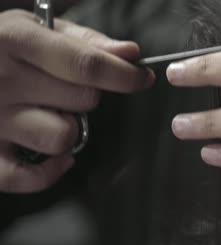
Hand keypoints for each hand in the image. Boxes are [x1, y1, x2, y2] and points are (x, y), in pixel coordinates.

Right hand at [0, 10, 154, 192]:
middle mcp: (3, 81)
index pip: (86, 65)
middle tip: (68, 88)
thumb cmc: (0, 48)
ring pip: (62, 137)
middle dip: (88, 94)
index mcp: (16, 42)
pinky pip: (29, 176)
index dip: (124, 75)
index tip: (142, 78)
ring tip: (52, 115)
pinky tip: (54, 156)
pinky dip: (49, 171)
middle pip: (83, 100)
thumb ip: (85, 41)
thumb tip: (130, 54)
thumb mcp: (36, 28)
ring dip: (69, 129)